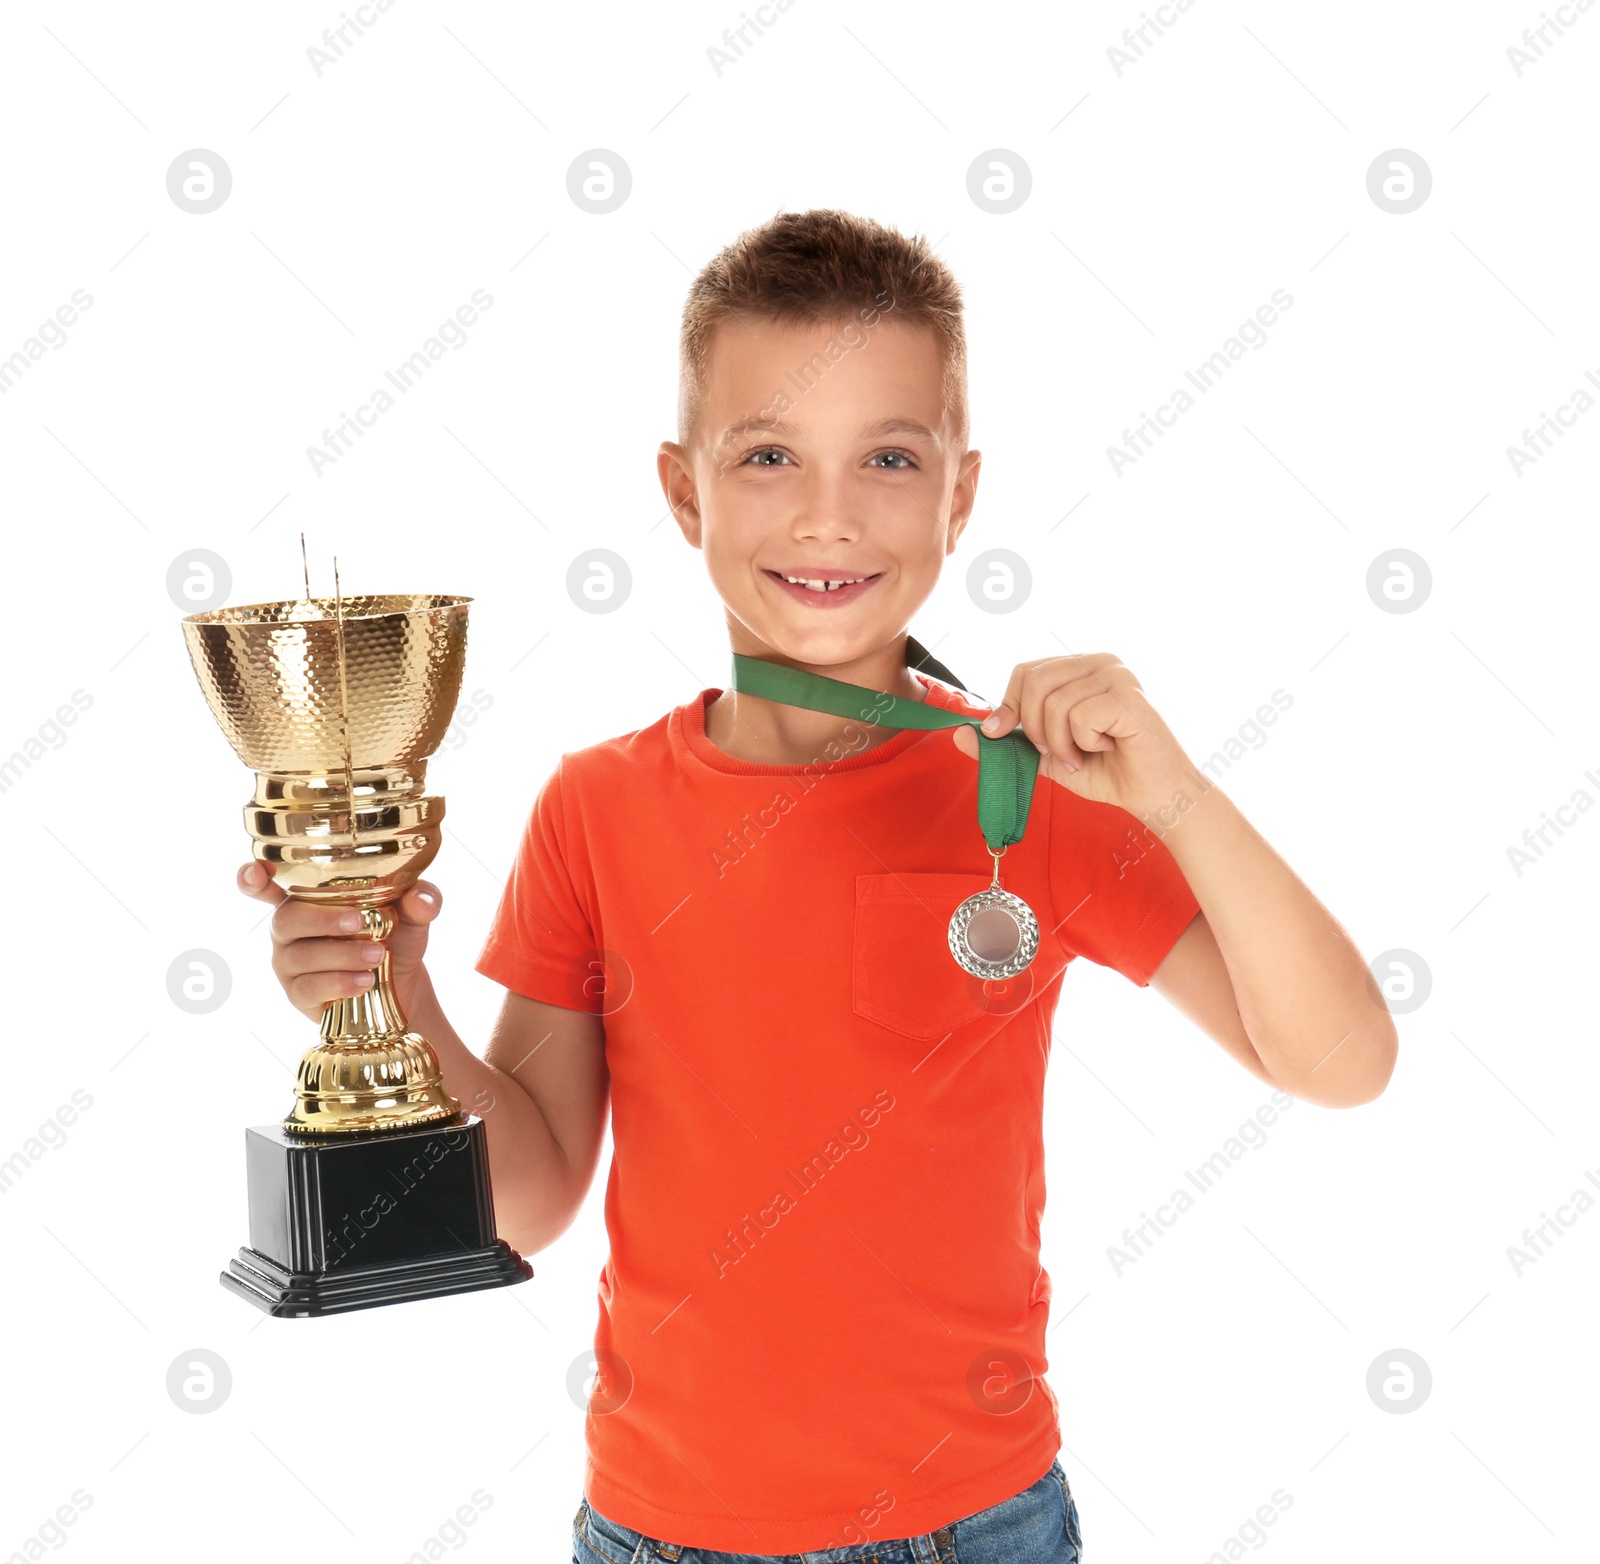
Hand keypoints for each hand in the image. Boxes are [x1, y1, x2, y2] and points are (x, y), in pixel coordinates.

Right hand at [236, 862, 442, 1022]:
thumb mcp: (412, 914)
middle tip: (360, 922)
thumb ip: (420, 899)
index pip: (267, 886)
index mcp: (307, 899)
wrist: (403, 985)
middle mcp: (290, 929)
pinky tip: (364, 981)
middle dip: (322, 919)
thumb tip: (422, 898)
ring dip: (341, 954)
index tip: (255, 873)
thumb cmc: (396, 937)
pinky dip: (339, 982)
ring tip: (377, 956)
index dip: (252, 878)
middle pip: (286, 919)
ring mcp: (290, 964)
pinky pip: (309, 987)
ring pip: (300, 955)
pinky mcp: (300, 995)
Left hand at [950, 652, 1198, 818]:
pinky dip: (1083, 744)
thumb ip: (1007, 743)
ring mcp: (1117, 675)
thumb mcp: (1044, 757)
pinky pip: (1079, 717)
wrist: (1153, 796)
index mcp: (1081, 667)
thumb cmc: (1105, 771)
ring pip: (1054, 703)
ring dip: (1060, 743)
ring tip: (1083, 755)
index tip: (1005, 735)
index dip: (1009, 705)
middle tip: (1057, 754)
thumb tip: (958, 734)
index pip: (1025, 671)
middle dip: (1034, 728)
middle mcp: (1100, 661)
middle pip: (1034, 681)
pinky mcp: (1128, 696)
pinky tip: (1107, 749)